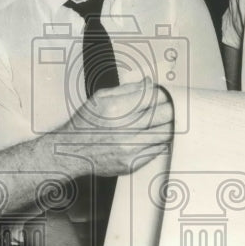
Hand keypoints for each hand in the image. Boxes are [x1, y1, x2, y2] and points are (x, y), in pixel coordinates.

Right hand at [56, 78, 173, 176]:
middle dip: (172, 108)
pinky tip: (156, 135)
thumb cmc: (85, 124)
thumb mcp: (100, 98)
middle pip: (165, 114)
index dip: (165, 94)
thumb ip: (127, 89)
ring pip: (165, 133)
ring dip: (170, 125)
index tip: (167, 94)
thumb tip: (148, 83)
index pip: (154, 97)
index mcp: (116, 108)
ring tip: (167, 120)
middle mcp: (123, 129)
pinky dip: (160, 141)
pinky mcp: (132, 163)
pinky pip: (158, 149)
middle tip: (173, 106)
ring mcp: (129, 148)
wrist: (71, 152)